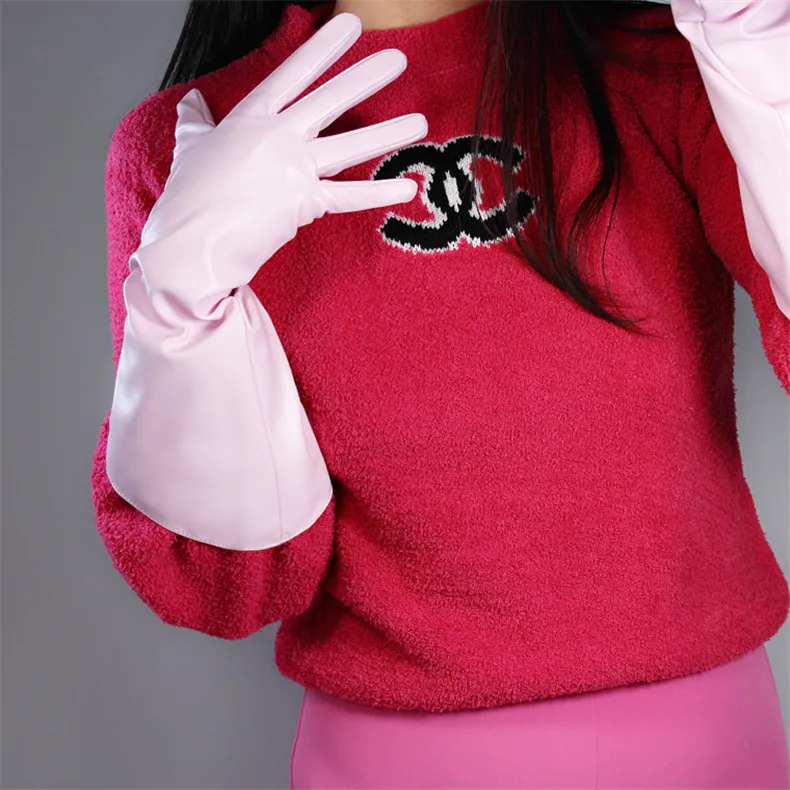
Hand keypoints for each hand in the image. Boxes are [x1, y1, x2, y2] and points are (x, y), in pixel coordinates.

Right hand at [134, 11, 427, 320]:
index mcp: (250, 118)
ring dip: (388, 133)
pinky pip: (349, 197)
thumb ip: (196, 121)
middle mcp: (276, 137)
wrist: (188, 242)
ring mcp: (292, 169)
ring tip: (421, 122)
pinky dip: (378, 194)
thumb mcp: (189, 147)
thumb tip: (191, 101)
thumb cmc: (187, 197)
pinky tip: (406, 187)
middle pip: (329, 100)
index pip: (292, 74)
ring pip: (349, 146)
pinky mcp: (303, 204)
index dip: (323, 49)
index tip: (350, 27)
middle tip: (399, 59)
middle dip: (366, 77)